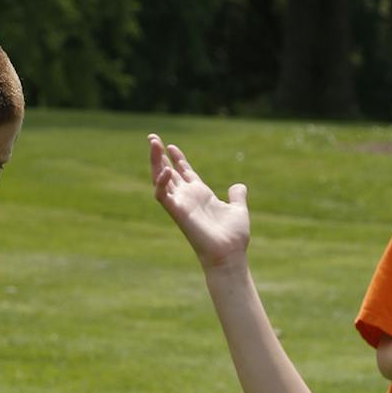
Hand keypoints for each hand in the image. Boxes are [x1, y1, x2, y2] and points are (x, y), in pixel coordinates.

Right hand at [149, 134, 249, 268]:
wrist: (230, 255)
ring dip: (155, 161)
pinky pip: (162, 195)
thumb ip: (237, 196)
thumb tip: (239, 186)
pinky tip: (165, 170)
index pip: (185, 172)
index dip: (178, 159)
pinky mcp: (177, 212)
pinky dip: (161, 182)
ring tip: (154, 143)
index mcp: (201, 194)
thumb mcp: (238, 210)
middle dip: (160, 155)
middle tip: (152, 137)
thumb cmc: (234, 237)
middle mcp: (189, 198)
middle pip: (169, 172)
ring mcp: (181, 204)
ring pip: (161, 179)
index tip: (171, 146)